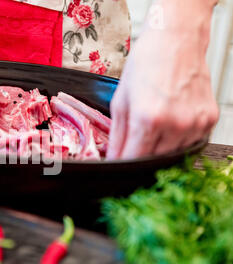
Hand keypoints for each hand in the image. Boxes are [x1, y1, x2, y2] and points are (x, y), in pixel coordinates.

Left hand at [107, 0, 218, 159]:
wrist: (176, 41)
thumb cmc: (147, 64)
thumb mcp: (121, 100)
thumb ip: (117, 134)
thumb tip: (113, 157)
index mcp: (148, 118)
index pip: (134, 159)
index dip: (124, 163)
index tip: (119, 163)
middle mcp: (175, 123)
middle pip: (153, 160)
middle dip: (140, 155)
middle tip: (136, 140)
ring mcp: (195, 123)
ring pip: (172, 155)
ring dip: (159, 148)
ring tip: (155, 124)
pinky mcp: (208, 120)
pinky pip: (189, 143)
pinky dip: (177, 140)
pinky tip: (170, 121)